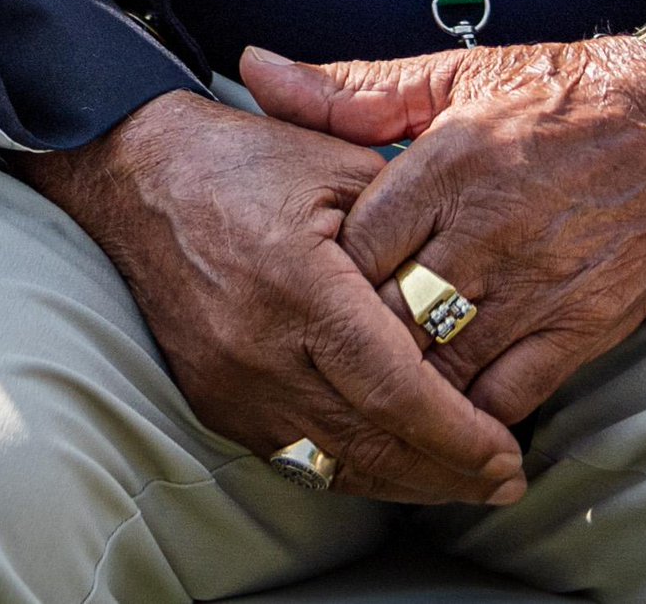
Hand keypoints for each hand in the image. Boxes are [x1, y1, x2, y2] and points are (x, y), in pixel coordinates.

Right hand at [19, 91, 524, 505]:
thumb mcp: (338, 164)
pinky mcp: (212, 399)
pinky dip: (350, 468)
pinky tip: (392, 464)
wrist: (138, 173)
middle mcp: (259, 346)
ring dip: (405, 483)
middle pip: (371, 444)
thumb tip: (469, 294)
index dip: (458, 435)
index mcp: (299, 284)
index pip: (394, 389)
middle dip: (448, 474)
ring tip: (462, 483)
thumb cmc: (243, 161)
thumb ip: (408, 229)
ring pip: (334, 465)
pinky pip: (294, 457)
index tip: (507, 454)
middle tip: (504, 481)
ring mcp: (229, 382)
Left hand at [244, 39, 645, 426]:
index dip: (322, 277)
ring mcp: (539, 284)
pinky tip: (440, 417)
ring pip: (444, 366)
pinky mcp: (585, 326)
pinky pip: (510, 396)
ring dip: (403, 387)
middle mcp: (490, 229)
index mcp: (449, 162)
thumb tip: (255, 69)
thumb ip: (350, 90)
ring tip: (368, 395)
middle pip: (392, 315)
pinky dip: (469, 415)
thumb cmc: (558, 94)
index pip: (357, 246)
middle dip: (352, 341)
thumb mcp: (451, 75)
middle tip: (322, 356)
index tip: (304, 288)